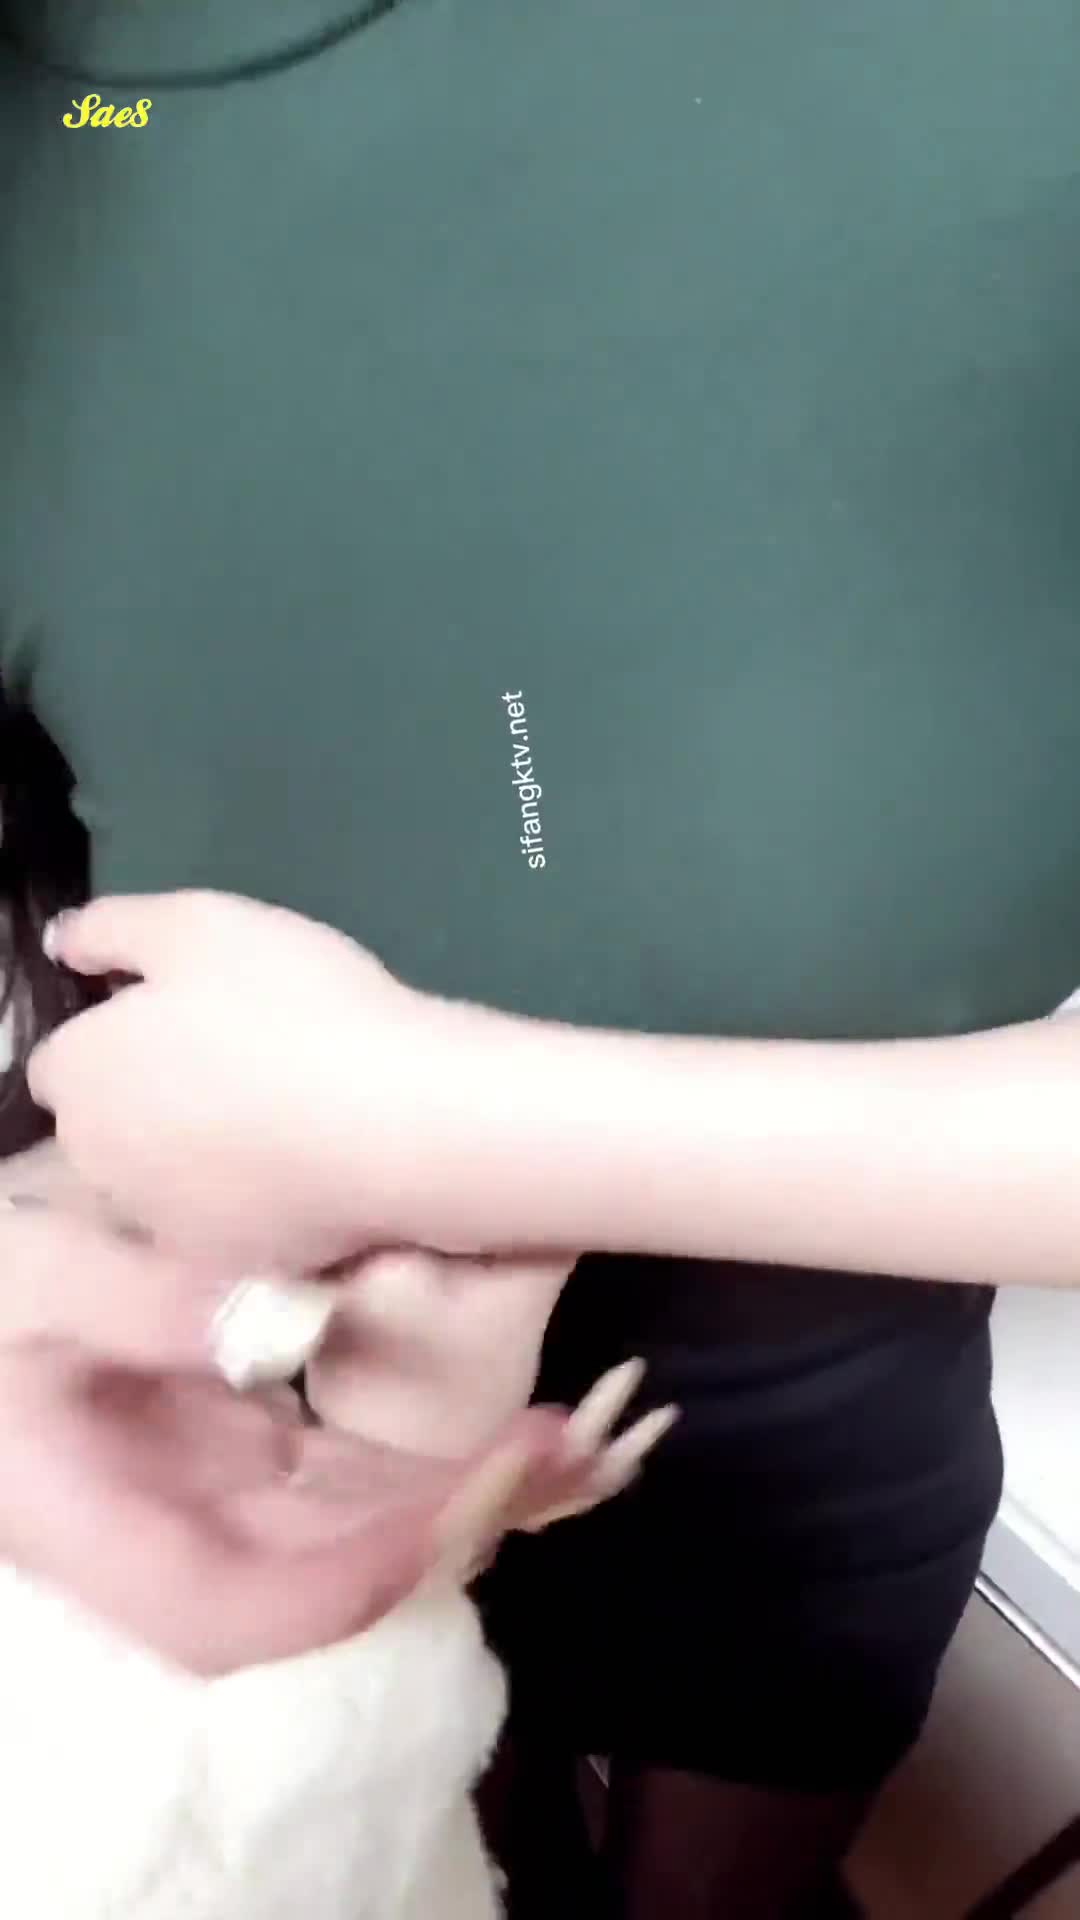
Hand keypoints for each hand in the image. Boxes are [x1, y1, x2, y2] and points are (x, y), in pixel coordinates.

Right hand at [0, 1146, 669, 1671]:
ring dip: (443, 1500)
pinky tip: (492, 1426)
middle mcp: (154, 1532)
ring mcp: (195, 1495)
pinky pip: (329, 1475)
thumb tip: (276, 1324)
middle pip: (308, 1578)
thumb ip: (142, 1302)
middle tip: (554, 1456)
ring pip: (335, 1529)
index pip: (228, 1607)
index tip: (465, 1504)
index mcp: (86, 1519)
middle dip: (437, 1533)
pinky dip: (410, 1461)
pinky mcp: (224, 1449)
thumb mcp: (39, 1271)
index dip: (352, 1580)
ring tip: (556, 1442)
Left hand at [29, 891, 445, 1269]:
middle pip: (107, 1128)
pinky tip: (308, 1164)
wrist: (394, 1122)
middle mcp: (101, 1163)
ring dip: (197, 1154)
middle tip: (237, 1060)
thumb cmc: (290, 1007)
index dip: (117, 1035)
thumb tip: (65, 944)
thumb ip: (113, 929)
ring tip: (279, 1114)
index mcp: (81, 1077)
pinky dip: (253, 1198)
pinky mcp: (233, 1263)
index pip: (63, 1062)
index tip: (181, 1018)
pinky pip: (229, 1222)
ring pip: (164, 1181)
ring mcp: (166, 1222)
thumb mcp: (198, 925)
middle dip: (148, 1101)